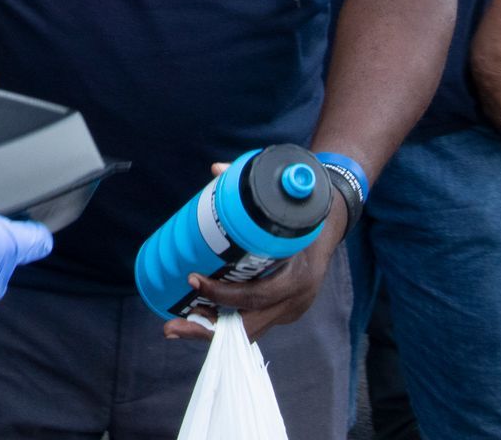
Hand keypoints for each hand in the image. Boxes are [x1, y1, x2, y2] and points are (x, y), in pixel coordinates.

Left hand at [161, 161, 347, 342]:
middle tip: (172, 326)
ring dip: (212, 330)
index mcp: (297, 274)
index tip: (192, 280)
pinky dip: (226, 323)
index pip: (257, 294)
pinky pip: (254, 322)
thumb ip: (249, 183)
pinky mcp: (284, 311)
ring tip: (177, 325)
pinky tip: (198, 318)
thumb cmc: (300, 212)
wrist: (328, 223)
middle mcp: (296, 299)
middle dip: (207, 329)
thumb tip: (216, 170)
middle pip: (249, 326)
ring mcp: (291, 308)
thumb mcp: (280, 198)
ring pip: (249, 329)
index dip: (222, 293)